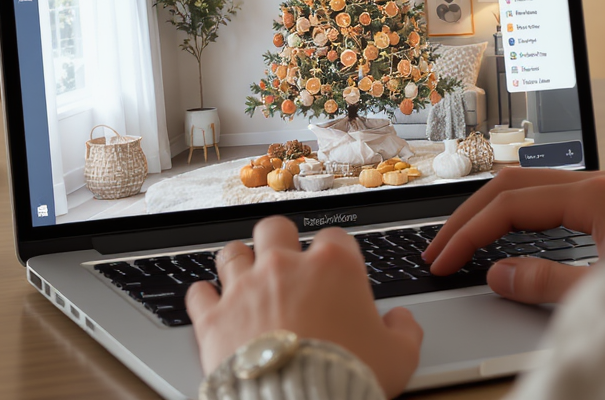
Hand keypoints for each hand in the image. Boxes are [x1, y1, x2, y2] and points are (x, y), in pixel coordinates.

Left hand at [187, 216, 423, 396]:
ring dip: (239, 260)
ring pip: (232, 252)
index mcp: (333, 267)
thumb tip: (403, 322)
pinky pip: (199, 292)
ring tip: (244, 274)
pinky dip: (204, 296)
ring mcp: (245, 288)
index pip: (335, 237)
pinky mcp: (214, 317)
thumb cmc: (349, 377)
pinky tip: (211, 302)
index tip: (335, 270)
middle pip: (274, 227)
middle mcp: (284, 267)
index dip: (336, 253)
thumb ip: (404, 332)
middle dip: (279, 239)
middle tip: (283, 259)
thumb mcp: (399, 358)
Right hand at [423, 166, 604, 303]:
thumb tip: (498, 275)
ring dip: (494, 213)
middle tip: (438, 248)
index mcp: (599, 195)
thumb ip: (548, 284)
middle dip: (471, 217)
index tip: (443, 260)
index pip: (511, 204)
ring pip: (535, 187)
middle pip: (515, 184)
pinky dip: (522, 216)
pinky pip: (557, 199)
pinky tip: (511, 238)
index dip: (469, 234)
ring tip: (462, 242)